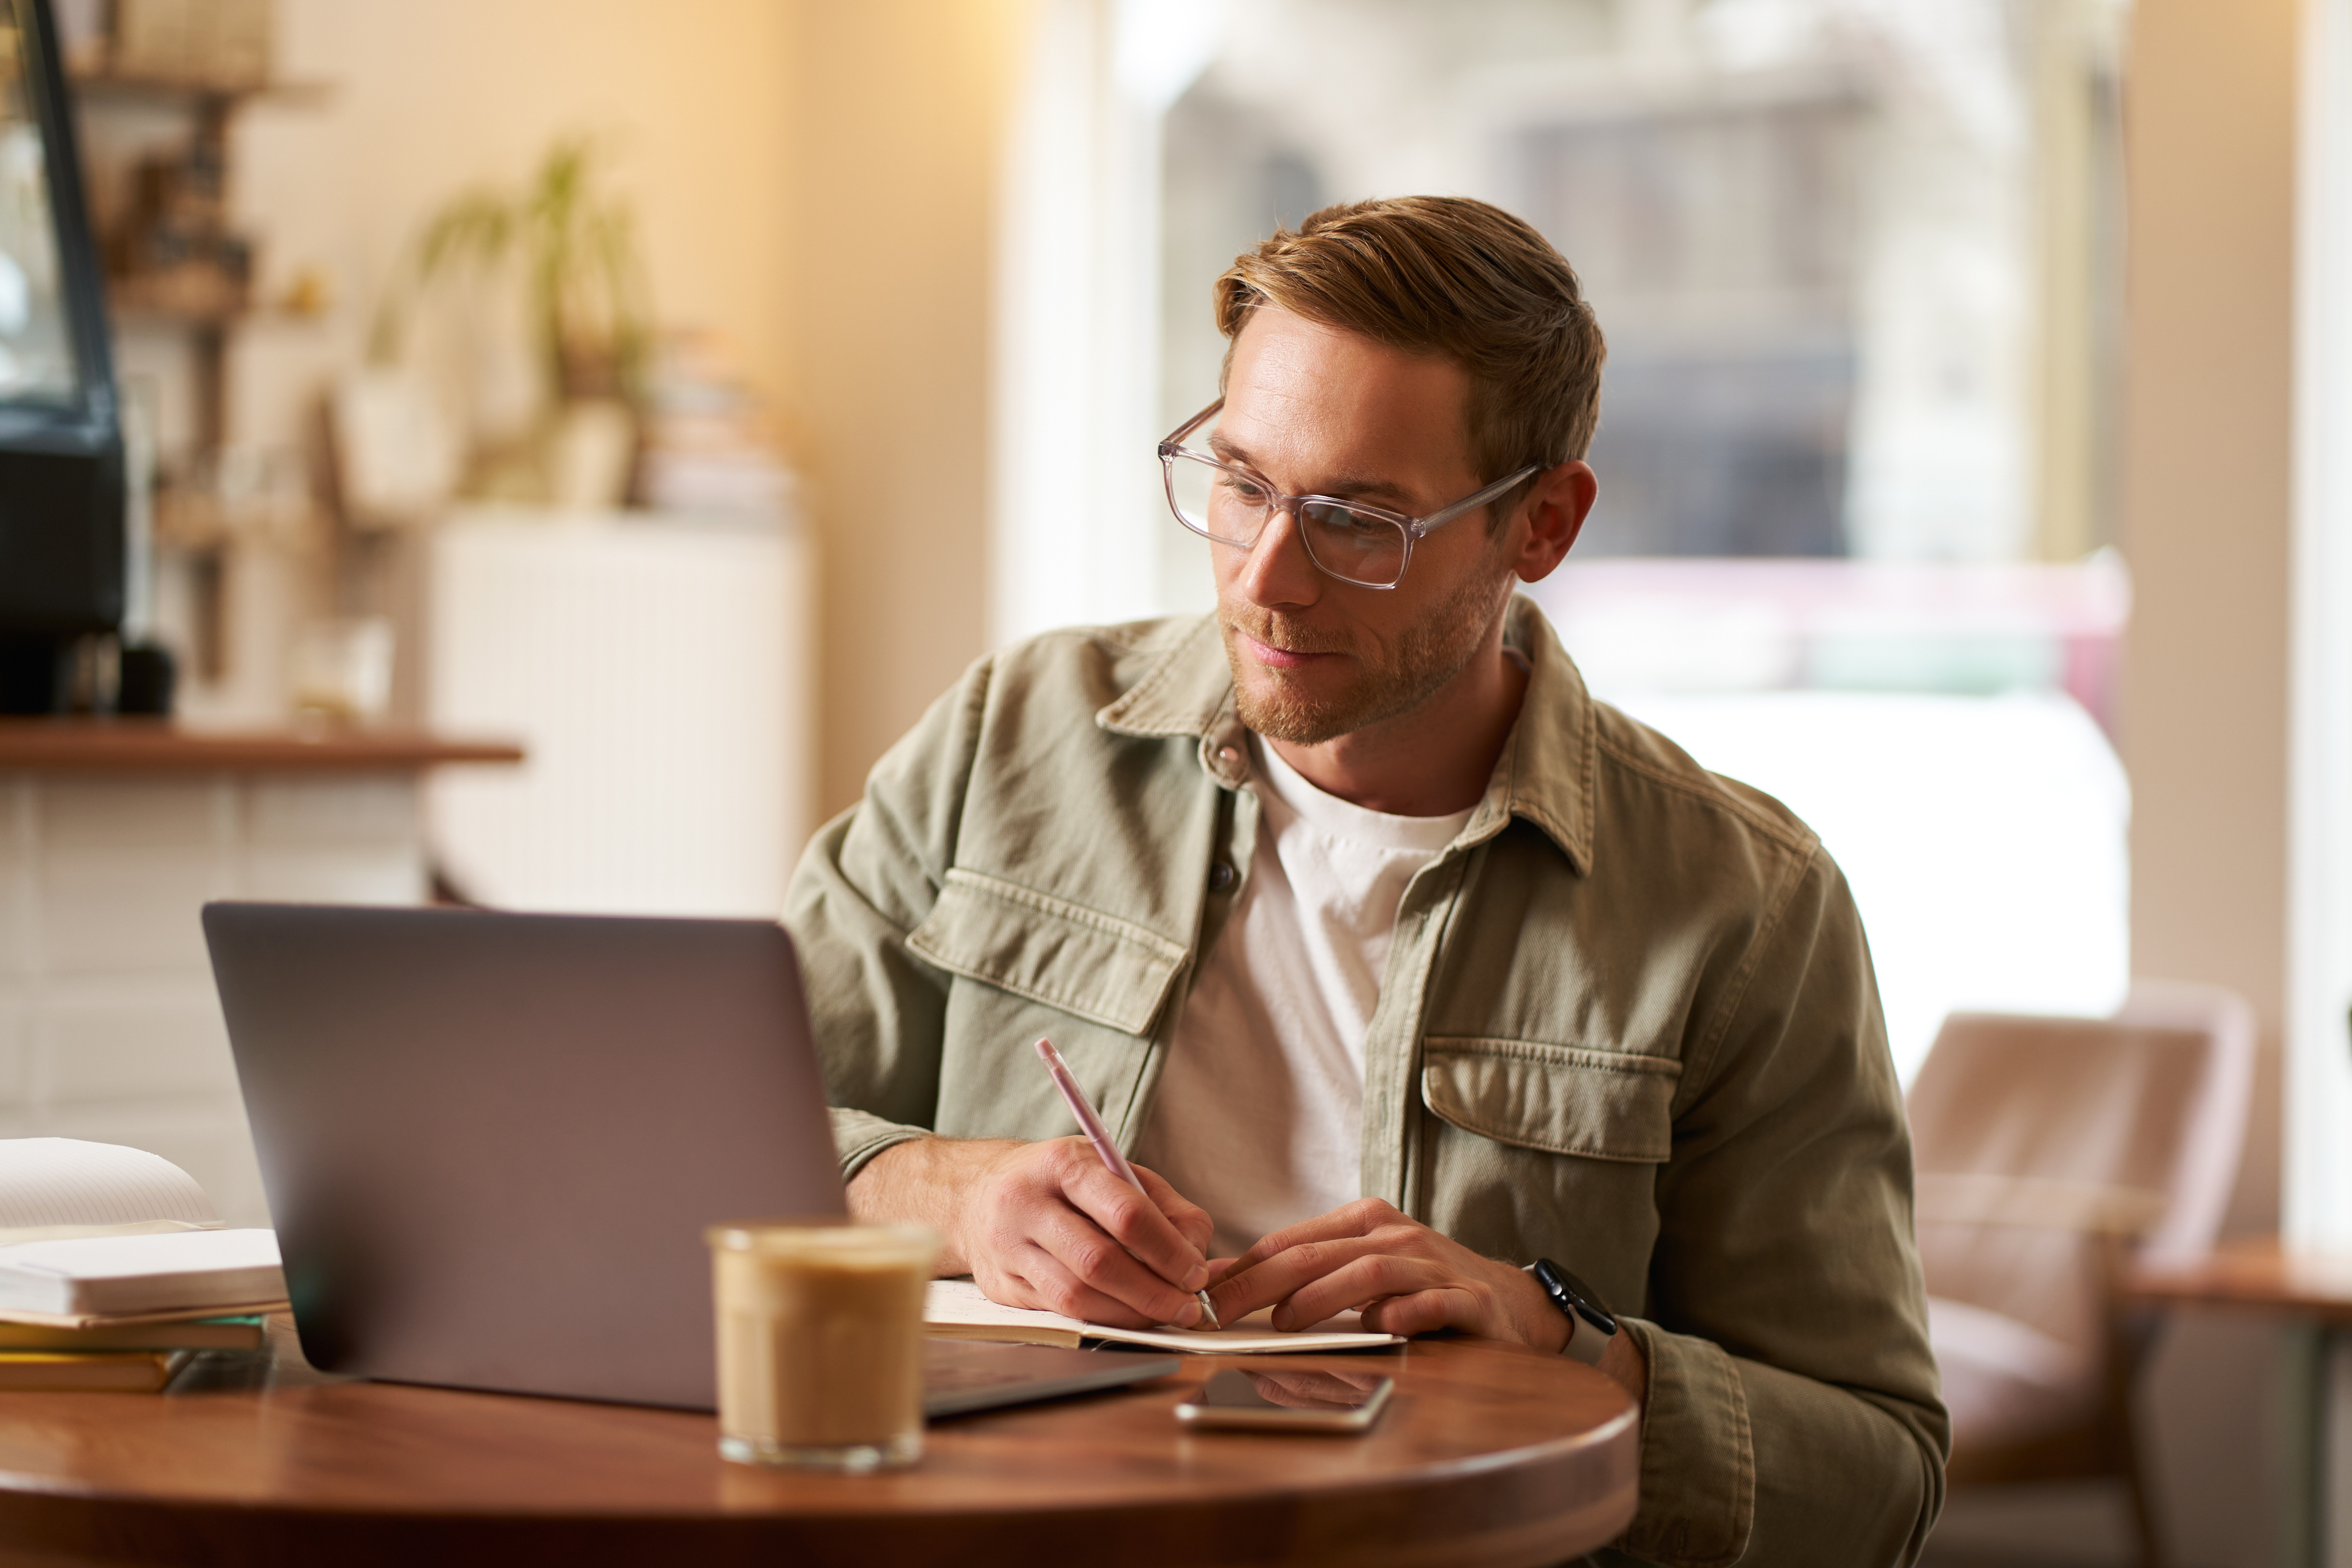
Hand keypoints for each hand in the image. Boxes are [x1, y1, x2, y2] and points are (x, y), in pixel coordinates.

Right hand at [847, 1136, 1213, 1328]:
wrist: (977, 1194)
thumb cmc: (1060, 1182)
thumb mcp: (1111, 1169)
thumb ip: (1162, 1205)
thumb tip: (1198, 1253)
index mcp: (1063, 1164)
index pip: (1125, 1213)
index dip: (1168, 1249)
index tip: (1196, 1272)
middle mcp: (1027, 1203)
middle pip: (1099, 1261)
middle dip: (1153, 1291)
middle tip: (1187, 1306)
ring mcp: (1008, 1247)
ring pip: (1076, 1295)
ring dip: (1130, 1313)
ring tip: (1163, 1315)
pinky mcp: (1002, 1285)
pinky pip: (1059, 1312)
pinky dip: (1102, 1319)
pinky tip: (1127, 1316)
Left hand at [1206, 1198, 1569, 1351]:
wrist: (1513, 1304)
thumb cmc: (1425, 1288)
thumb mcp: (1362, 1273)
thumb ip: (1306, 1276)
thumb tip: (1232, 1284)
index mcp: (1365, 1223)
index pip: (1290, 1242)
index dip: (1243, 1269)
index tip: (1204, 1295)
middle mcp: (1396, 1236)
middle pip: (1316, 1254)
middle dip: (1260, 1284)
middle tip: (1221, 1312)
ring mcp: (1433, 1266)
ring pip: (1366, 1271)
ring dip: (1319, 1298)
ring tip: (1284, 1323)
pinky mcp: (1467, 1301)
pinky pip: (1428, 1303)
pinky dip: (1400, 1314)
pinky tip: (1377, 1329)